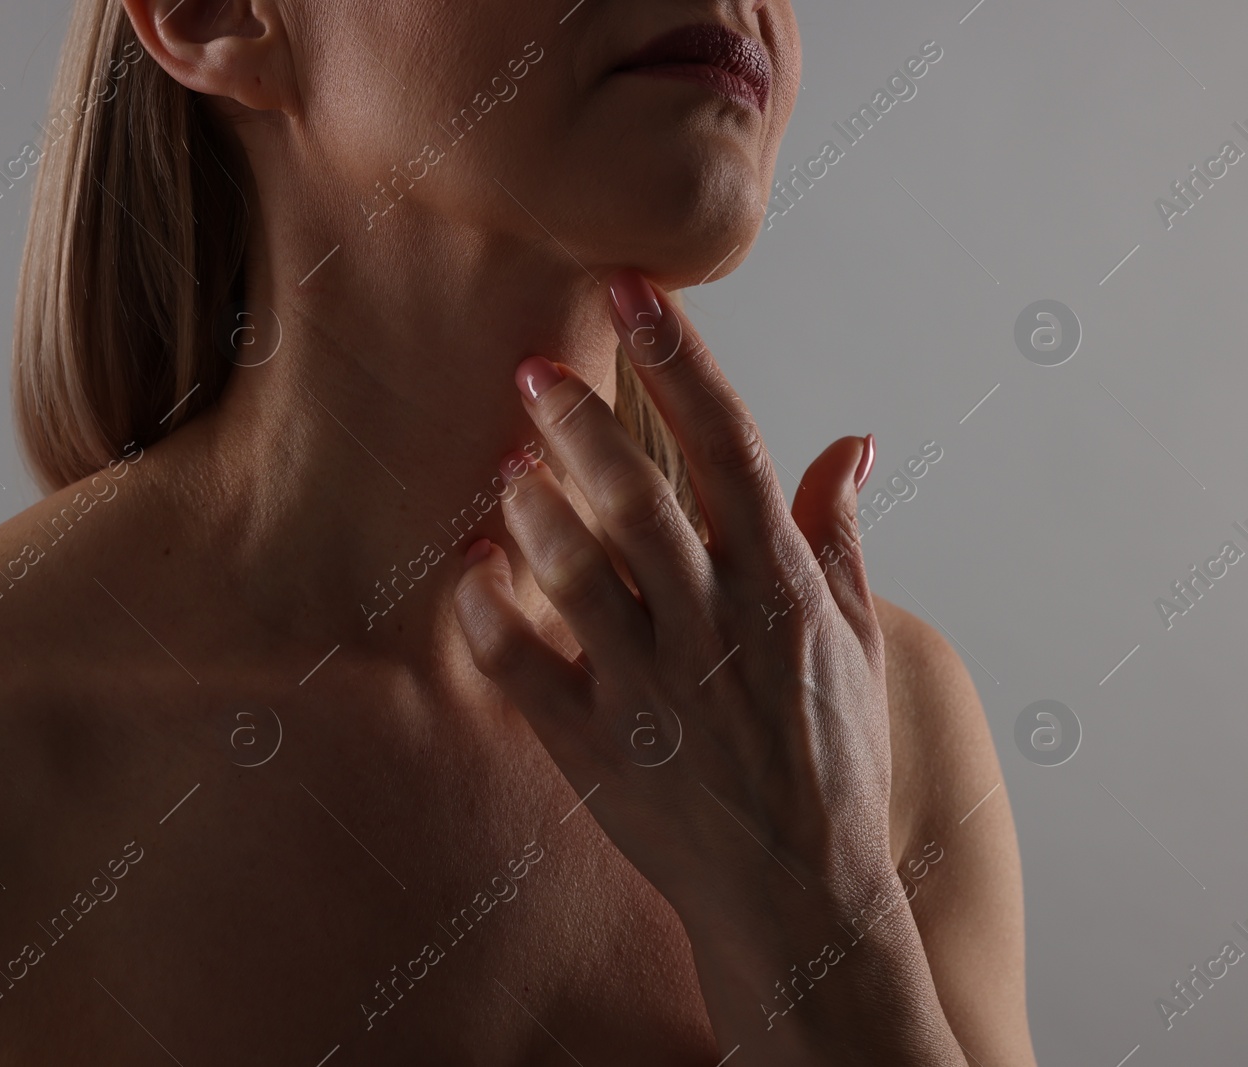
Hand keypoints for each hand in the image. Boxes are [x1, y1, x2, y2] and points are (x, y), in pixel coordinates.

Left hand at [453, 271, 962, 1064]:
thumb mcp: (855, 644)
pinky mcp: (594, 750)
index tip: (632, 288)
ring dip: (530, 508)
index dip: (680, 359)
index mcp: (783, 589)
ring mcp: (651, 693)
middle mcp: (716, 629)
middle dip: (580, 422)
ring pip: (575, 574)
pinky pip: (520, 669)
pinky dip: (485, 614)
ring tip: (504, 469)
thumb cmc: (829, 762)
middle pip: (639, 499)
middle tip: (530, 371)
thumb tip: (853, 443)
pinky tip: (467, 572)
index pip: (730, 448)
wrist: (800, 896)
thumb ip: (841, 537)